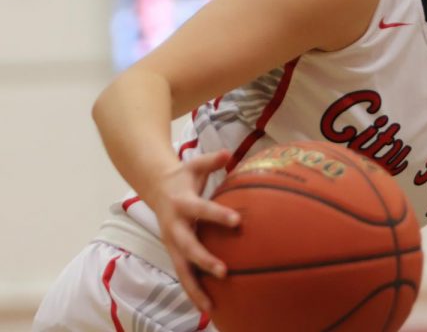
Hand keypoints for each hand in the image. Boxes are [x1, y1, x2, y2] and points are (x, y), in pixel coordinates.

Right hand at [144, 149, 240, 311]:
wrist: (155, 188)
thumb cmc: (183, 176)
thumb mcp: (194, 165)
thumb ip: (211, 160)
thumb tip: (227, 153)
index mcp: (182, 203)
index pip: (202, 209)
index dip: (218, 215)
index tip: (238, 221)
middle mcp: (174, 227)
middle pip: (187, 247)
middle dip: (204, 260)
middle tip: (224, 271)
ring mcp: (172, 243)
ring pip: (181, 269)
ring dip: (195, 287)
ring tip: (210, 306)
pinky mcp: (173, 253)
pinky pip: (183, 274)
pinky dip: (192, 291)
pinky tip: (206, 308)